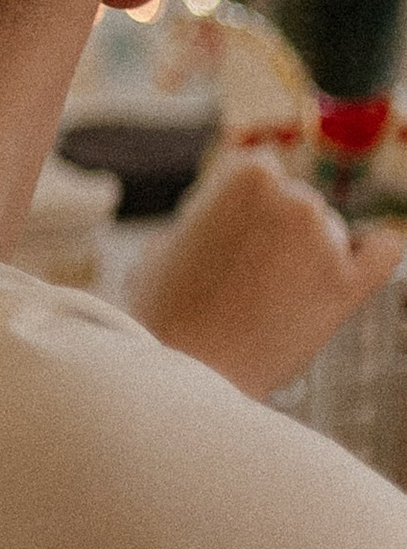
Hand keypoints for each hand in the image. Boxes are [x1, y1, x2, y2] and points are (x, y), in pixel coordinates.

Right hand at [132, 149, 403, 400]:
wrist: (184, 375)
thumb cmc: (164, 314)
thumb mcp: (163, 244)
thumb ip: (205, 219)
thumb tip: (228, 224)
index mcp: (248, 175)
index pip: (259, 173)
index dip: (236, 207)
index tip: (222, 240)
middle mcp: (295, 198)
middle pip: (295, 202)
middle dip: (271, 234)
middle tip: (241, 278)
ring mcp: (327, 240)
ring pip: (329, 232)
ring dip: (306, 256)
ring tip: (268, 300)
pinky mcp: (349, 286)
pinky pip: (383, 251)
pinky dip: (370, 253)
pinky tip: (351, 268)